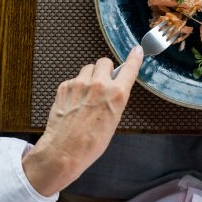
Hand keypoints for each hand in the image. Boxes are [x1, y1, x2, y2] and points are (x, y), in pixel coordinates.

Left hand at [22, 46, 143, 195]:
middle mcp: (99, 85)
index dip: (134, 58)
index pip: (129, 68)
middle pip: (104, 62)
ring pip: (87, 68)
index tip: (137, 50)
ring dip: (89, 76)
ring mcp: (79, 84)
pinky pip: (74, 79)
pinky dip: (75, 87)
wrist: (64, 151)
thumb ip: (115, 99)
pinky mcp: (64, 87)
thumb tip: (114, 88)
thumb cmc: (90, 143)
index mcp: (116, 94)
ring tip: (86, 95)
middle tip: (102, 82)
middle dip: (105, 70)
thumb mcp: (113, 120)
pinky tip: (74, 102)